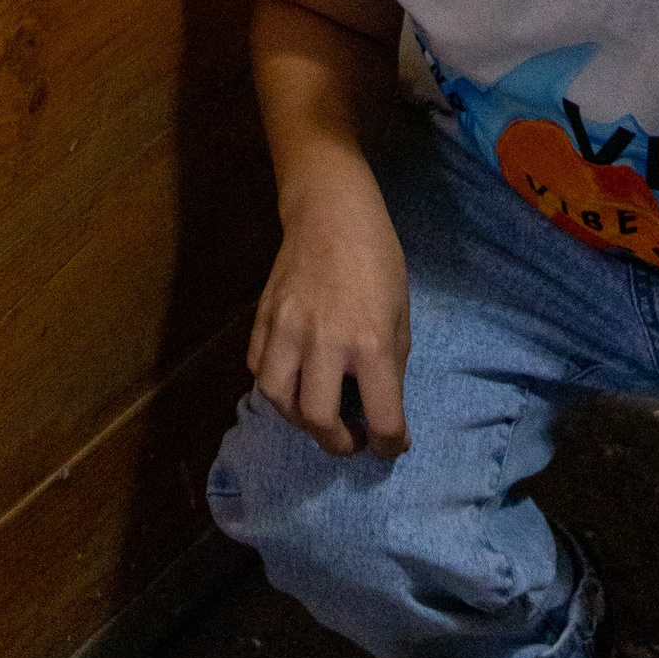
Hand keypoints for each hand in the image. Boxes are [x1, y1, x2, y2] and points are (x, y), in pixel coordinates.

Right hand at [247, 169, 410, 457]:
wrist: (331, 211)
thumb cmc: (378, 260)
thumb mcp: (401, 315)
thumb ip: (389, 366)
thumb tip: (381, 412)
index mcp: (370, 342)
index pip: (381, 419)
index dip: (388, 445)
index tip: (389, 446)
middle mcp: (325, 340)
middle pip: (318, 419)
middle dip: (336, 442)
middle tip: (349, 439)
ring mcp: (286, 327)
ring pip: (276, 399)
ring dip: (298, 419)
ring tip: (316, 415)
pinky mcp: (262, 315)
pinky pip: (257, 367)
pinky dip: (274, 386)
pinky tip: (292, 381)